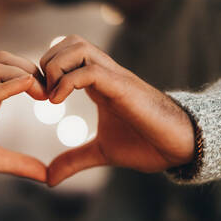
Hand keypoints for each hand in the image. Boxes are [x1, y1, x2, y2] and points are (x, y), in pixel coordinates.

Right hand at [0, 51, 47, 183]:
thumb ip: (19, 163)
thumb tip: (46, 176)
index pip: (10, 71)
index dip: (33, 75)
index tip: (52, 94)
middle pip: (4, 60)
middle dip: (31, 69)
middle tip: (49, 92)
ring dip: (22, 74)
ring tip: (41, 92)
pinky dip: (5, 87)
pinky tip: (25, 85)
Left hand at [41, 35, 194, 185]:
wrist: (180, 147)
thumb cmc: (145, 143)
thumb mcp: (101, 152)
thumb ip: (74, 160)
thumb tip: (48, 179)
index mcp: (99, 82)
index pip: (67, 52)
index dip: (46, 69)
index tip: (39, 96)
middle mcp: (106, 73)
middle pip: (70, 41)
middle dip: (48, 62)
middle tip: (43, 93)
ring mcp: (115, 77)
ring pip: (78, 47)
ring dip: (55, 67)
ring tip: (52, 96)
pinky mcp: (124, 88)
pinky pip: (90, 70)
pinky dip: (67, 82)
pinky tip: (58, 101)